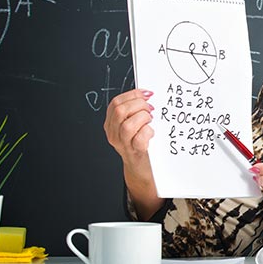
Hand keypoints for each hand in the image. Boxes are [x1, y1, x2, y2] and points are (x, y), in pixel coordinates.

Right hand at [104, 89, 160, 216]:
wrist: (141, 169)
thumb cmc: (140, 143)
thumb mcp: (133, 125)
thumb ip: (135, 111)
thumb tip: (147, 95)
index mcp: (111, 123)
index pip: (116, 103)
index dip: (133, 95)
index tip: (147, 94)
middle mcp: (113, 133)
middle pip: (120, 110)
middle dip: (139, 105)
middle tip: (150, 109)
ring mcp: (122, 144)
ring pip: (127, 125)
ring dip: (143, 118)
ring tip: (150, 121)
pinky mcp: (134, 152)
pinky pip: (139, 139)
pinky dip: (148, 132)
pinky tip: (151, 133)